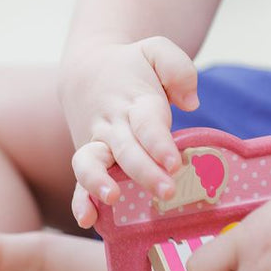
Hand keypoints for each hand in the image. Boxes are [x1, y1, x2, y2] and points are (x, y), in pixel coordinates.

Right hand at [63, 36, 199, 227]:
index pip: (147, 123)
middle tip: (167, 191)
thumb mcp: (155, 51)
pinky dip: (80, 201)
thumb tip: (191, 102)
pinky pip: (79, 182)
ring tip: (113, 199)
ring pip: (92, 164)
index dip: (159, 144)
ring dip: (100, 183)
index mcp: (135, 100)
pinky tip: (89, 220)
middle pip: (126, 150)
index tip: (175, 162)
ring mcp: (97, 144)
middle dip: (145, 172)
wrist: (87, 70)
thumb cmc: (132, 66)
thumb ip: (177, 68)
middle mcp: (114, 124)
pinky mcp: (88, 159)